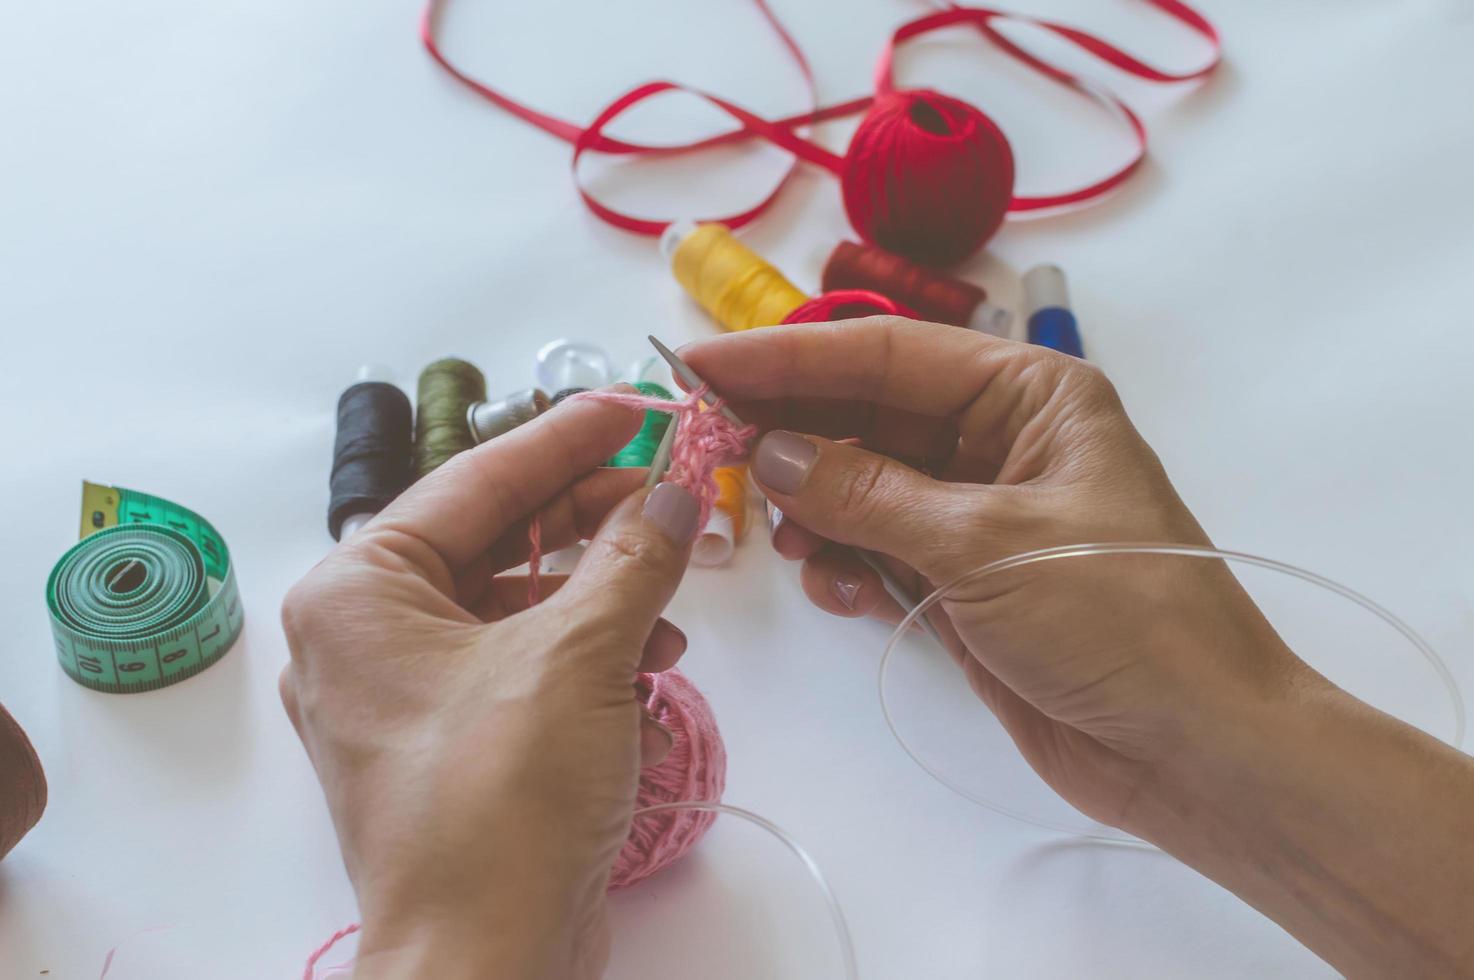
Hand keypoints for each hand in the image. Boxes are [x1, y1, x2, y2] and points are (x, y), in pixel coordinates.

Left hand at [279, 393, 700, 978]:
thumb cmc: (500, 805)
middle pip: (497, 538)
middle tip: (671, 490)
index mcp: (357, 593)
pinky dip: (587, 651)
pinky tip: (652, 658)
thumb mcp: (577, 656)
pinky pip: (523, 662)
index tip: (631, 407)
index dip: (564, 439)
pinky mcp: (454, 741)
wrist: (488, 962)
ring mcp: (408, 693)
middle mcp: (367, 635)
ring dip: (602, 590)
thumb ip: (631, 557)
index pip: (475, 481)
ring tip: (672, 589)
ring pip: (518, 603)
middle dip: (593, 519)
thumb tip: (677, 492)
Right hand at [687, 319, 1473, 978]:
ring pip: (865, 484)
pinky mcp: (968, 579)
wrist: (1195, 748)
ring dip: (816, 508)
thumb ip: (867, 494)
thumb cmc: (1116, 618)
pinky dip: (846, 562)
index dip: (788, 358)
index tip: (700, 363)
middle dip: (793, 435)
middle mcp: (1003, 440)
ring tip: (788, 543)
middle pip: (868, 415)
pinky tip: (833, 587)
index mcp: (1029, 396)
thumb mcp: (985, 544)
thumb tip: (769, 452)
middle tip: (710, 454)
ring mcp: (982, 512)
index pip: (887, 355)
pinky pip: (881, 547)